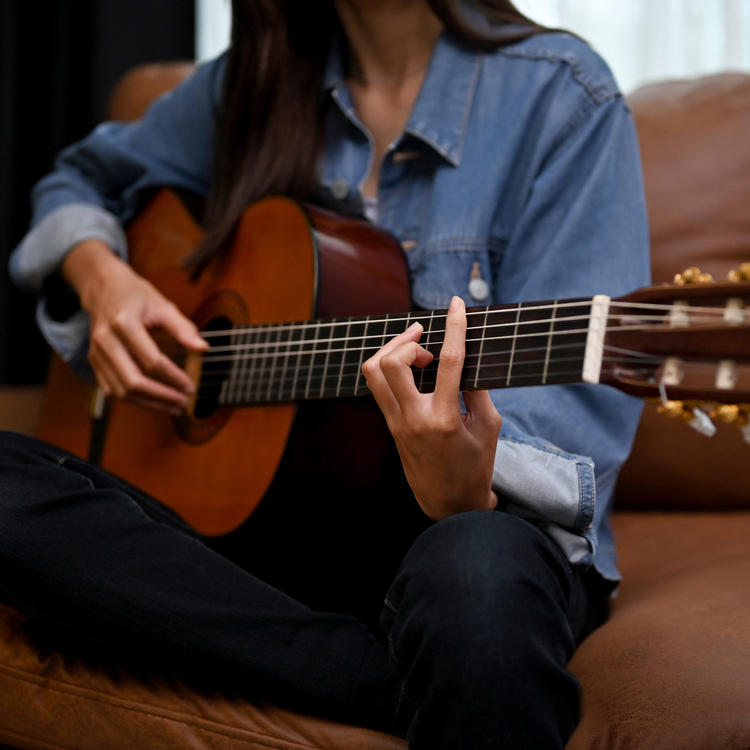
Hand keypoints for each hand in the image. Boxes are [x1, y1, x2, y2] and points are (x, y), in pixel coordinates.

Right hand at [61, 239, 207, 414]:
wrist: (103, 287)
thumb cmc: (135, 295)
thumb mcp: (162, 305)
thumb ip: (183, 328)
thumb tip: (203, 348)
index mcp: (124, 323)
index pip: (151, 360)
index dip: (173, 377)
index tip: (190, 386)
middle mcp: (106, 340)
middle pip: (133, 381)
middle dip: (161, 396)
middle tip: (183, 402)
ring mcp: (96, 353)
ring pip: (120, 391)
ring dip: (149, 404)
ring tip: (173, 407)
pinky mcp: (94, 362)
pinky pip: (111, 390)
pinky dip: (134, 401)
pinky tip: (154, 402)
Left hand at [362, 296, 501, 519]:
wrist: (449, 504)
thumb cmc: (475, 466)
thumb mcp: (488, 427)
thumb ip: (477, 388)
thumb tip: (466, 353)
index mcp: (444, 419)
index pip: (447, 362)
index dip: (453, 327)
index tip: (456, 304)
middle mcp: (414, 419)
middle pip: (391, 363)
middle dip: (406, 340)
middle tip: (426, 340)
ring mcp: (397, 423)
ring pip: (373, 373)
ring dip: (391, 350)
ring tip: (415, 351)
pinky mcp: (390, 426)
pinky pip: (378, 386)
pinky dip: (390, 367)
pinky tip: (410, 368)